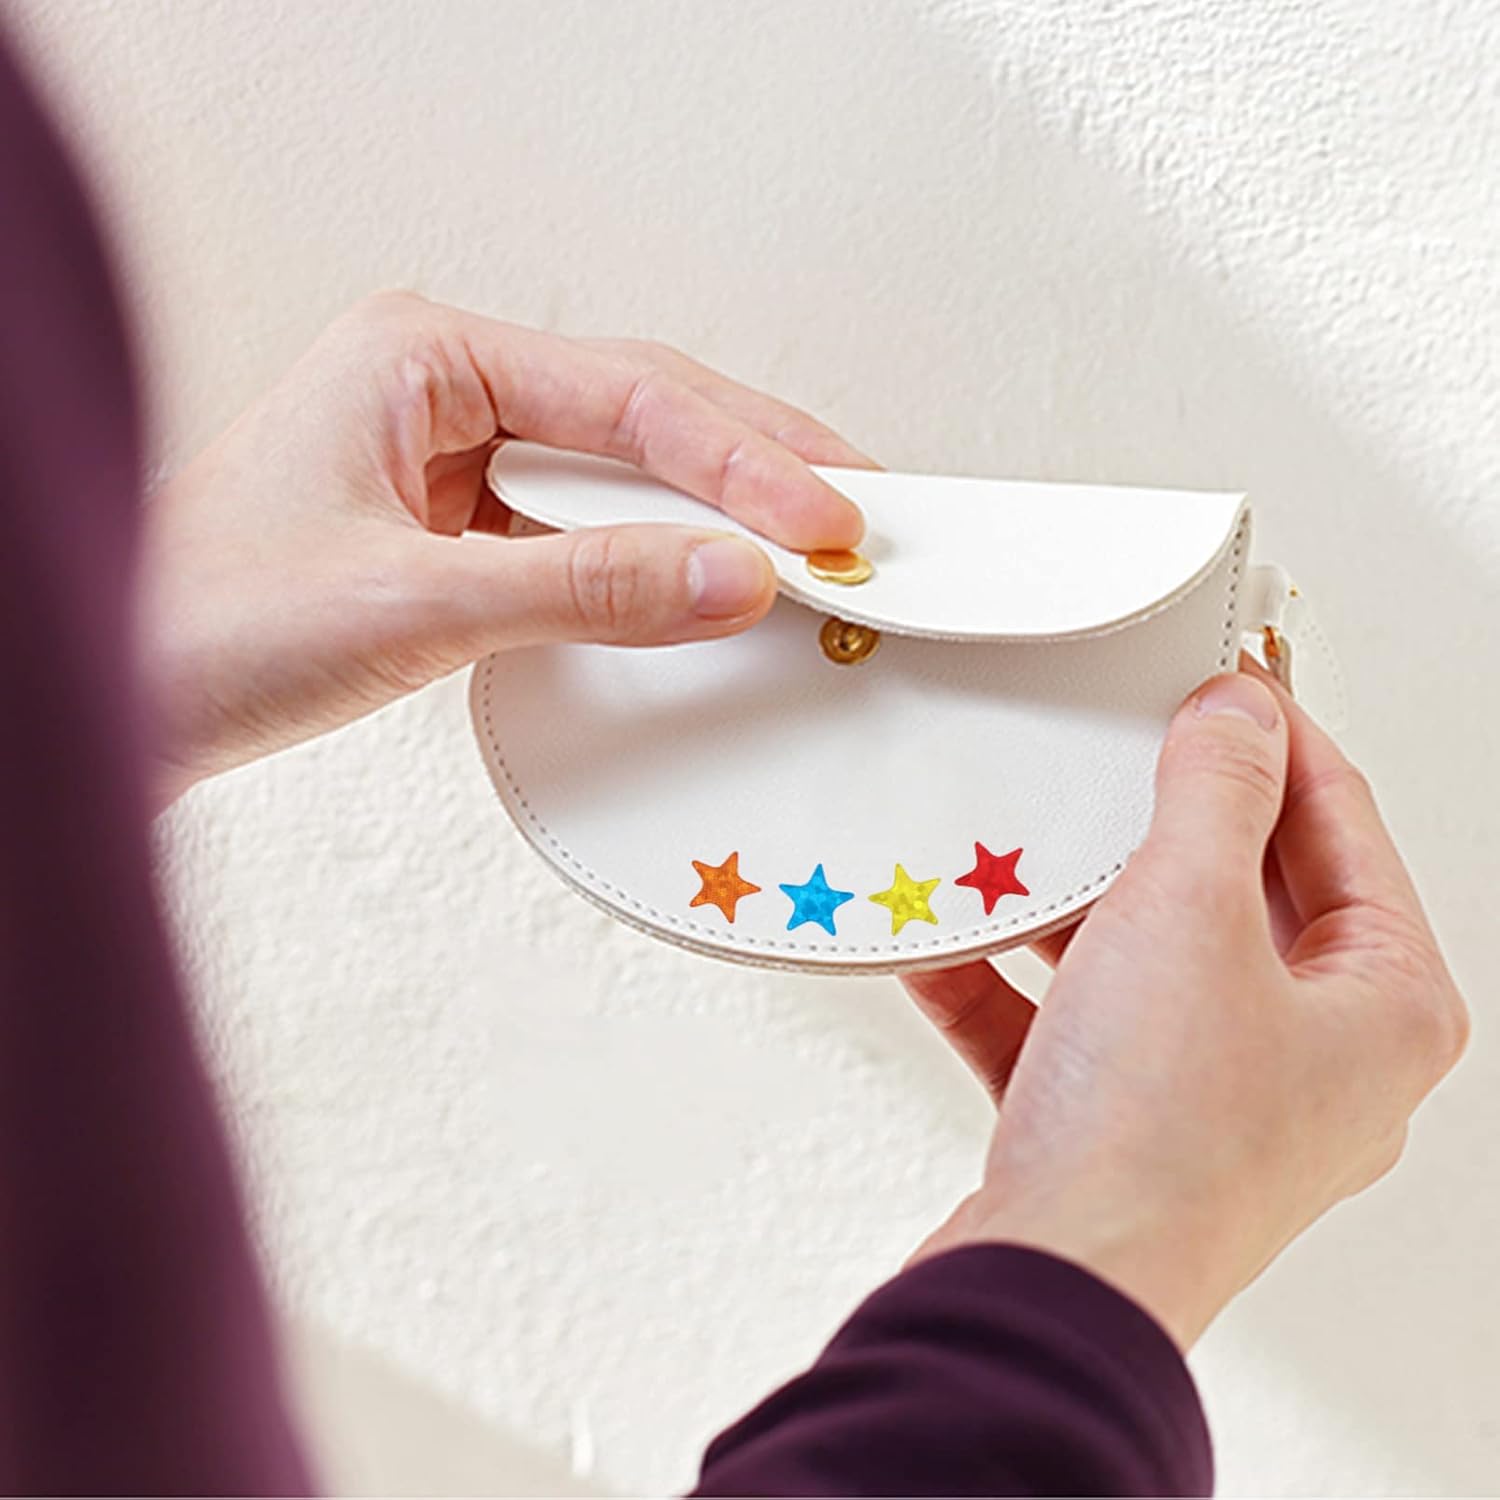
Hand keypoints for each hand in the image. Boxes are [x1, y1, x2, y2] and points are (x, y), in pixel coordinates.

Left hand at [140, 292, 868, 804]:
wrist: (107, 702)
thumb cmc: (202, 627)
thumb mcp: (413, 606)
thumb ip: (585, 589)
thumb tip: (737, 578)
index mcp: (421, 356)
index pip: (627, 398)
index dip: (743, 466)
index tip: (830, 524)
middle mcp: (445, 390)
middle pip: (644, 416)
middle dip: (756, 468)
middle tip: (865, 513)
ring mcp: (455, 459)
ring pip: (623, 473)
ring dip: (717, 513)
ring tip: (822, 544)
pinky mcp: (460, 530)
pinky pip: (587, 532)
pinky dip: (659, 560)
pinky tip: (719, 579)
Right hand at [904, 669, 1467, 1348]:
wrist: (1046, 1291)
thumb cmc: (1152, 1137)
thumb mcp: (1186, 912)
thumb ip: (1216, 794)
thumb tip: (1238, 713)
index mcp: (1383, 1009)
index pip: (1342, 826)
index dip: (1277, 735)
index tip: (1219, 676)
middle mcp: (1314, 1059)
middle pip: (1241, 891)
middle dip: (1161, 822)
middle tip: (1117, 746)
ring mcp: (1215, 1098)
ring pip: (1147, 957)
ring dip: (1072, 902)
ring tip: (1020, 842)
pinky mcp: (1122, 1128)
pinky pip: (1069, 1024)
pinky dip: (1012, 981)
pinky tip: (949, 939)